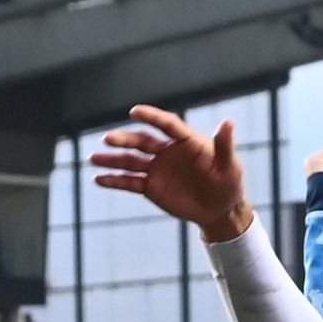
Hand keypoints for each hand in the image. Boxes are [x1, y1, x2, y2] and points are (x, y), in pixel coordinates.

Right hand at [93, 106, 252, 243]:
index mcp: (186, 141)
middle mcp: (167, 151)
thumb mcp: (229, 166)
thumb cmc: (228, 183)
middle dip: (125, 140)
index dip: (151, 117)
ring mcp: (157, 168)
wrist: (220, 210)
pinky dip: (114, 181)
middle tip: (108, 140)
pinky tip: (98, 179)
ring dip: (112, 160)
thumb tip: (228, 122)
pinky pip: (130, 182)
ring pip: (131, 161)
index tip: (134, 111)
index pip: (166, 124)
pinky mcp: (150, 186)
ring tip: (93, 159)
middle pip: (142, 142)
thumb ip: (224, 145)